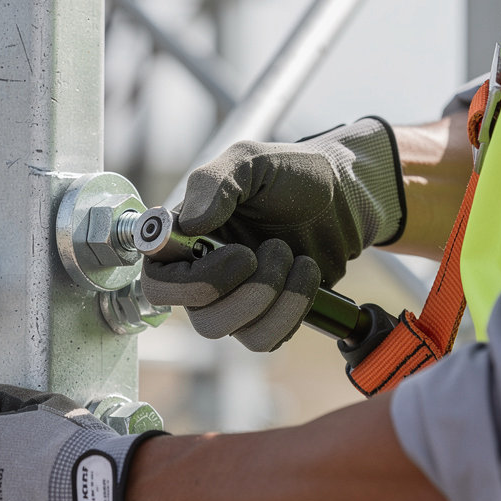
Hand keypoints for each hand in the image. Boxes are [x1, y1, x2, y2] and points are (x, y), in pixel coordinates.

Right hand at [142, 117, 404, 350]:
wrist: (344, 195)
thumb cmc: (289, 174)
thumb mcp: (249, 161)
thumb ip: (213, 183)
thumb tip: (189, 224)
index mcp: (182, 242)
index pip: (157, 282)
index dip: (186, 280)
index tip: (233, 248)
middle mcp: (198, 277)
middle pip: (197, 316)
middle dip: (242, 289)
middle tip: (272, 249)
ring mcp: (230, 302)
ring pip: (231, 330)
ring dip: (271, 294)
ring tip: (294, 256)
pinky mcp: (263, 318)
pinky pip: (264, 339)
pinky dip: (293, 308)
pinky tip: (306, 274)